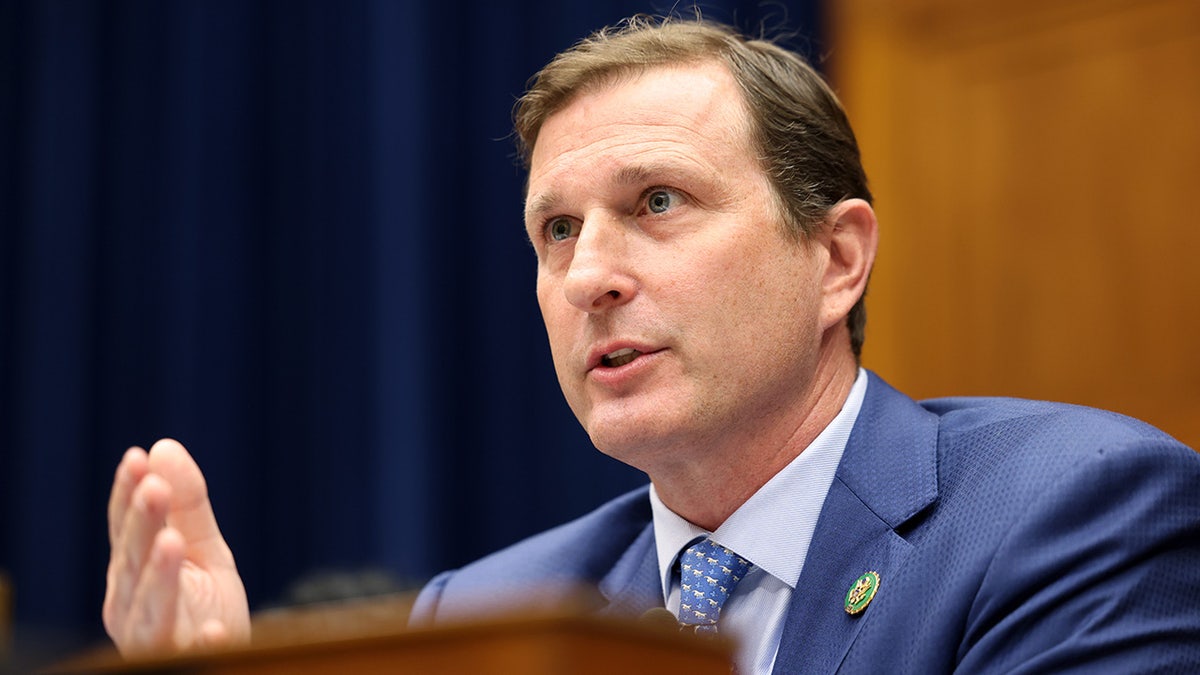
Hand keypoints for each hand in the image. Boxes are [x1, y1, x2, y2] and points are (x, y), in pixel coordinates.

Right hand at [103, 439, 249, 656]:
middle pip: (134, 561)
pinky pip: (190, 655)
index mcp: (132, 572)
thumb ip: (188, 504)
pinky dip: (201, 644)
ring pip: (152, 608)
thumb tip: (164, 447)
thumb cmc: (205, 603)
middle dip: (142, 525)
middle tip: (154, 489)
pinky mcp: (183, 662)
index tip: (136, 459)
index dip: (127, 496)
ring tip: (173, 542)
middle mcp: (132, 605)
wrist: (223, 654)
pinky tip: (212, 632)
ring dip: (161, 576)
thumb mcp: (203, 547)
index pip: (126, 529)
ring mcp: (155, 638)